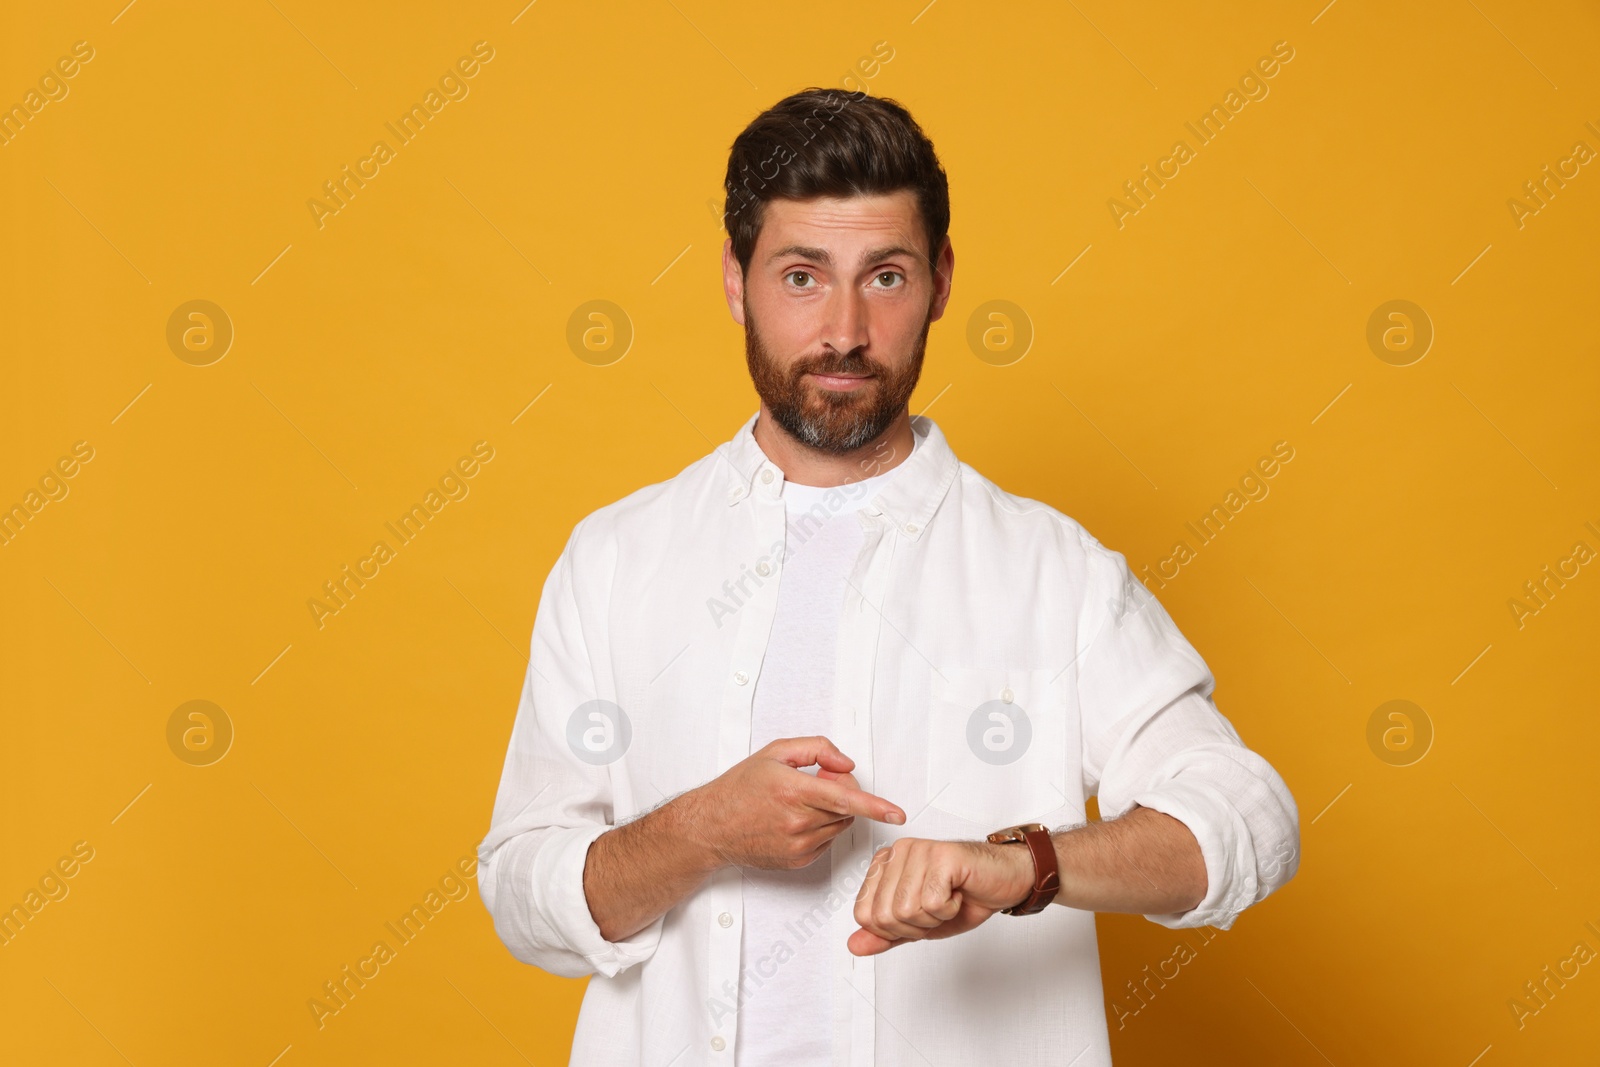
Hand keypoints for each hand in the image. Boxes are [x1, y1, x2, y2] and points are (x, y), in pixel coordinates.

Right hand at [685, 736, 905, 871]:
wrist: (712, 825)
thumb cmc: (740, 788)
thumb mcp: (776, 753)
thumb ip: (817, 749)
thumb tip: (846, 764)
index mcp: (794, 791)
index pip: (845, 799)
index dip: (876, 806)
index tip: (897, 813)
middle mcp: (798, 822)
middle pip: (846, 808)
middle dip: (842, 791)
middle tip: (820, 780)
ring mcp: (798, 845)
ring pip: (839, 826)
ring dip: (833, 811)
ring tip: (802, 801)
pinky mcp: (798, 861)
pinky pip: (826, 842)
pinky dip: (821, 828)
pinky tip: (796, 820)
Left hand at [847, 837, 1037, 955]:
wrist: (1004, 882)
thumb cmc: (963, 896)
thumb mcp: (918, 924)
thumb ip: (885, 934)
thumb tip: (854, 945)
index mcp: (885, 864)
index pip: (864, 914)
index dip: (894, 929)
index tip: (918, 915)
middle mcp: (898, 851)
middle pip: (883, 915)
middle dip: (914, 926)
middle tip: (936, 909)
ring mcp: (919, 850)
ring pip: (906, 910)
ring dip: (933, 918)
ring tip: (948, 899)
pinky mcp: (942, 855)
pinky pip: (932, 903)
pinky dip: (949, 909)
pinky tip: (958, 893)